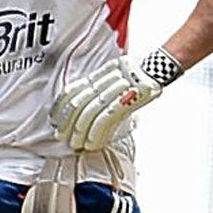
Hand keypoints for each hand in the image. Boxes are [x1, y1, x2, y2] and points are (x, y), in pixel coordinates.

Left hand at [51, 55, 166, 150]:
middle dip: (68, 123)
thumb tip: (80, 105)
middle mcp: (105, 80)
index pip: (72, 90)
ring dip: (81, 131)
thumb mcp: (112, 74)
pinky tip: (92, 142)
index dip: (60, 107)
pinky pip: (108, 118)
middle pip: (79, 103)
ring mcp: (116, 90)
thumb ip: (97, 86)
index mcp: (99, 74)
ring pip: (91, 112)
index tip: (55, 120)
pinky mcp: (128, 100)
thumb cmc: (136, 75)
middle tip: (62, 136)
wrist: (158, 69)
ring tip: (76, 143)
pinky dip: (97, 132)